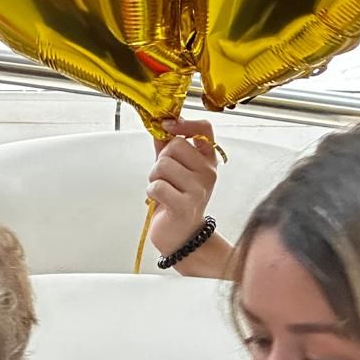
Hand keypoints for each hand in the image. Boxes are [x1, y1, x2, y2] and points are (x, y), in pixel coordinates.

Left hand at [148, 117, 219, 258]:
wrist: (181, 236)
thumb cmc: (176, 201)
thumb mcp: (174, 170)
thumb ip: (167, 147)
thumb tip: (159, 125)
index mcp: (207, 160)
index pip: (204, 128)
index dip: (184, 123)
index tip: (167, 127)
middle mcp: (208, 172)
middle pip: (175, 145)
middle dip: (160, 160)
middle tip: (163, 177)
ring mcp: (199, 189)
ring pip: (163, 164)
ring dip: (154, 177)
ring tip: (161, 190)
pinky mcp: (185, 205)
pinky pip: (158, 185)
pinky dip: (152, 192)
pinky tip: (159, 201)